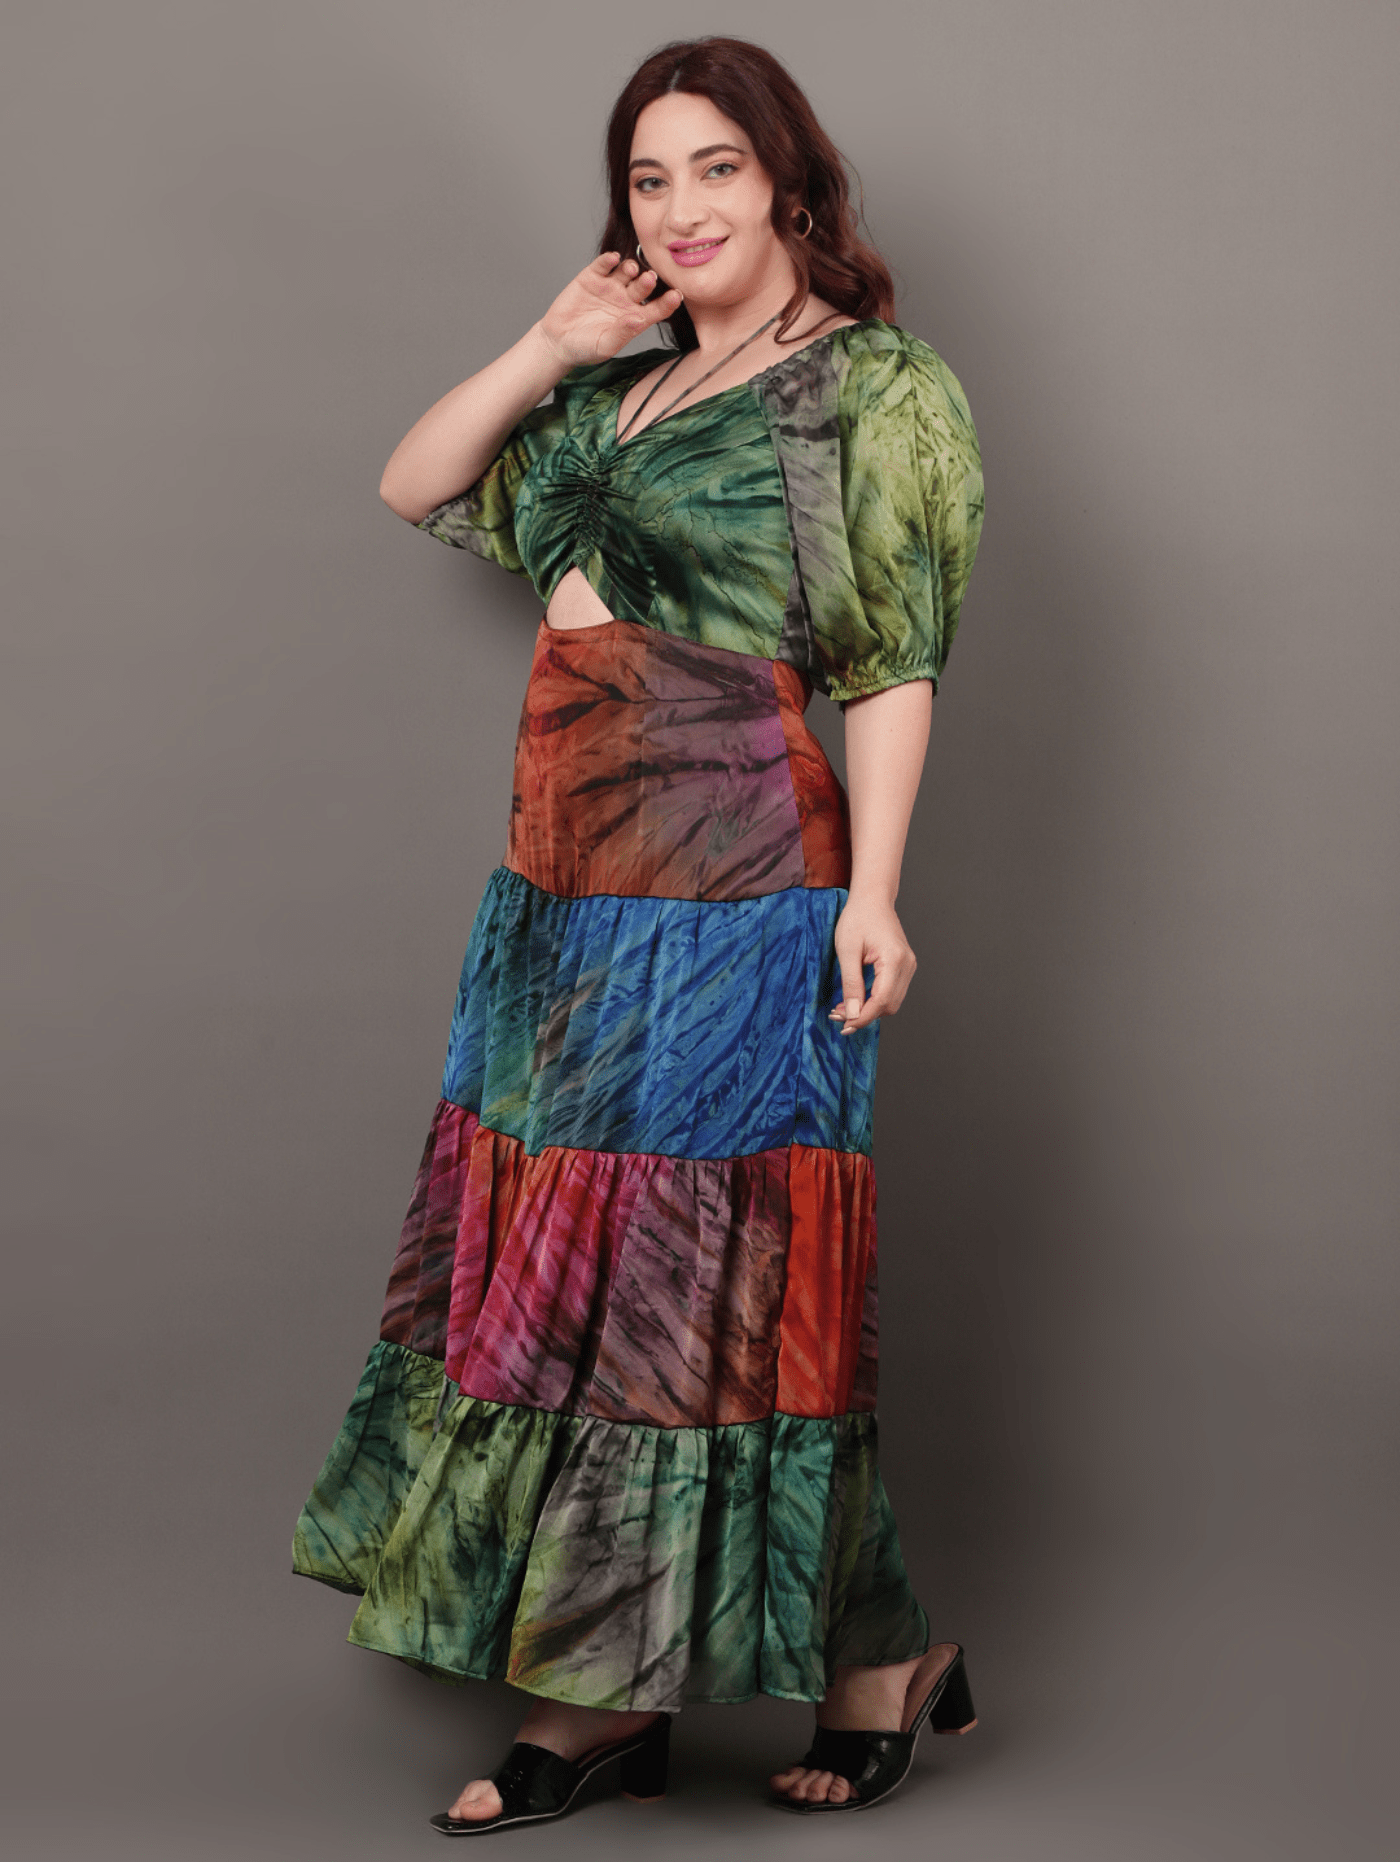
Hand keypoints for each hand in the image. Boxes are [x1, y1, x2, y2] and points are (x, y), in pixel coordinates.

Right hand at [536, 253, 684, 368]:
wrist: (557, 341)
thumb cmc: (585, 349)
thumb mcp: (605, 346)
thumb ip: (622, 332)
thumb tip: (639, 319)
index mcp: (635, 318)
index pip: (657, 308)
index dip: (667, 302)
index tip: (677, 296)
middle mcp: (626, 299)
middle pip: (643, 286)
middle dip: (647, 282)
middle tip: (649, 278)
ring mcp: (610, 286)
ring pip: (626, 272)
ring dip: (630, 268)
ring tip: (631, 269)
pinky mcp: (592, 277)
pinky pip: (604, 265)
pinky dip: (609, 260)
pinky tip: (613, 259)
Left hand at [828, 895, 916, 1033]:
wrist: (872, 899)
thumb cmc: (858, 918)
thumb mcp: (847, 951)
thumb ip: (851, 984)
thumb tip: (851, 1013)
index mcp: (895, 960)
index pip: (881, 1001)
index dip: (862, 1017)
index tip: (843, 1025)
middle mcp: (907, 965)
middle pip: (889, 1006)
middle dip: (864, 1016)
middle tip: (837, 1017)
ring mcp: (908, 966)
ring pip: (891, 1002)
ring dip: (868, 1010)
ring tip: (843, 1009)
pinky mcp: (903, 967)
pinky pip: (891, 992)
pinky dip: (874, 1000)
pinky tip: (855, 999)